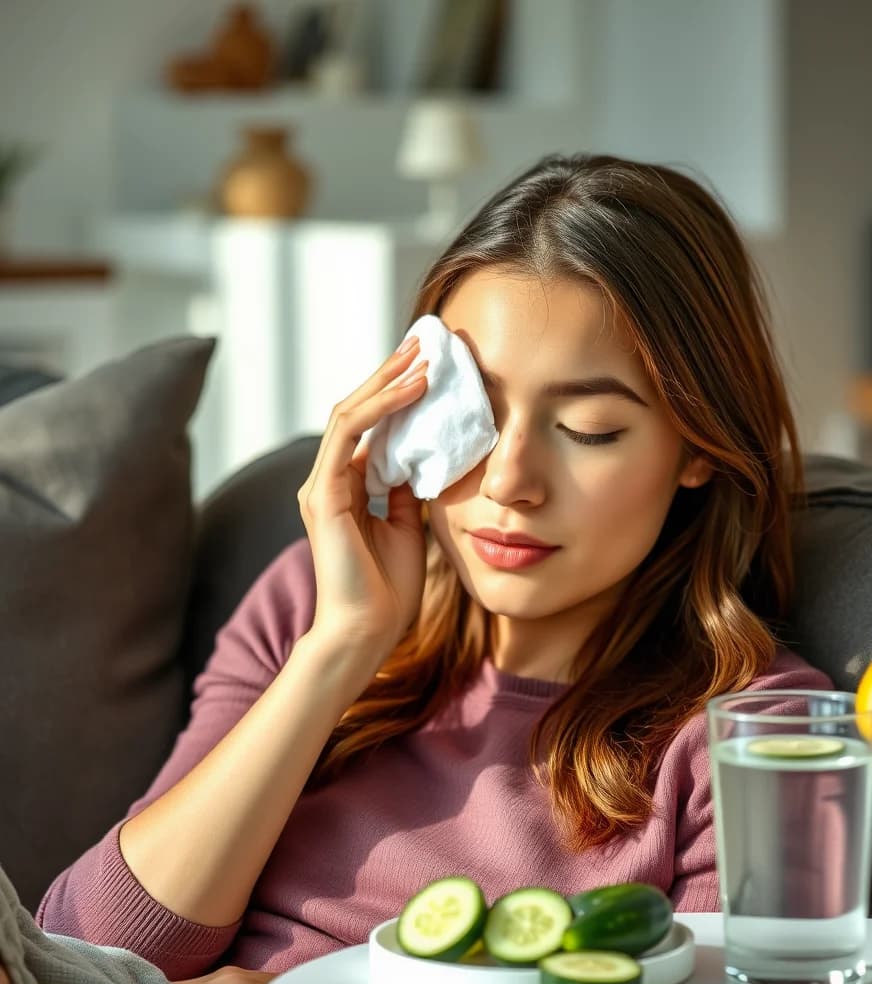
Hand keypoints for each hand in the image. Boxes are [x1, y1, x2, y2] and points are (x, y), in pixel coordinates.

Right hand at [297, 336, 429, 664]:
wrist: (368, 632)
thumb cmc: (389, 587)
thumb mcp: (409, 524)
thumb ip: (409, 488)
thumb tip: (426, 456)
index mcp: (347, 487)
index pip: (370, 426)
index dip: (397, 394)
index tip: (430, 368)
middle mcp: (329, 479)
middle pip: (357, 411)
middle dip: (391, 375)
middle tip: (425, 344)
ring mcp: (322, 485)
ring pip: (350, 414)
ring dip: (387, 381)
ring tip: (422, 356)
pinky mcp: (324, 494)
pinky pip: (350, 435)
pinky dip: (382, 407)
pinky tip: (412, 388)